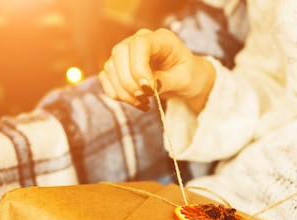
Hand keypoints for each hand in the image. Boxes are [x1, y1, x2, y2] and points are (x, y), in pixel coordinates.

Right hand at [98, 28, 214, 112]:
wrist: (186, 80)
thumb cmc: (189, 75)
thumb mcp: (185, 79)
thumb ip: (166, 80)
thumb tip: (148, 86)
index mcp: (161, 39)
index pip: (139, 44)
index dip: (139, 68)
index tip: (148, 89)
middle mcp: (140, 41)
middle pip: (119, 53)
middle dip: (129, 82)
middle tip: (145, 98)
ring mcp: (127, 53)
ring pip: (110, 68)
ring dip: (123, 91)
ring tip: (144, 103)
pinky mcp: (119, 67)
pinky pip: (107, 79)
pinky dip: (117, 94)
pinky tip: (135, 102)